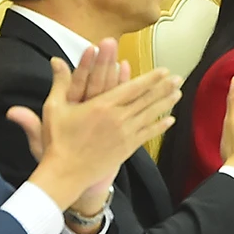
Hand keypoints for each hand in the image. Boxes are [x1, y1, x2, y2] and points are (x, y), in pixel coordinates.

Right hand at [12, 55, 181, 212]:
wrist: (65, 173)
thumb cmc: (58, 140)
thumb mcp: (55, 107)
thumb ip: (61, 82)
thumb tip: (56, 59)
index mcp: (103, 105)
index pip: (133, 87)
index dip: (151, 78)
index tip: (164, 71)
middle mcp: (118, 118)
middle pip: (146, 100)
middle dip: (164, 88)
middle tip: (179, 78)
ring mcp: (125, 134)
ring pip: (150, 115)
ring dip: (165, 104)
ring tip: (178, 94)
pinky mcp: (126, 149)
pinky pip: (147, 135)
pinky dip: (159, 127)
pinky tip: (169, 120)